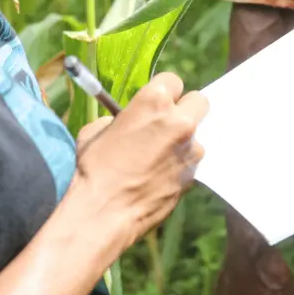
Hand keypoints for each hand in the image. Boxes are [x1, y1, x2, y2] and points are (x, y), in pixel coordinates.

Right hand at [71, 73, 207, 251]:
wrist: (104, 213)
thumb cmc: (94, 169)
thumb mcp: (97, 131)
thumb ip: (119, 118)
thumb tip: (127, 120)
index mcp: (154, 101)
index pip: (172, 81)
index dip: (163, 93)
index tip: (156, 104)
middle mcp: (179, 121)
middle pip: (199, 101)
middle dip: (185, 109)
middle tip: (168, 123)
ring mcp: (190, 149)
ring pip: (197, 135)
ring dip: (183, 141)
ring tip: (158, 158)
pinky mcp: (193, 175)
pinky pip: (191, 161)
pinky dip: (180, 164)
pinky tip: (159, 176)